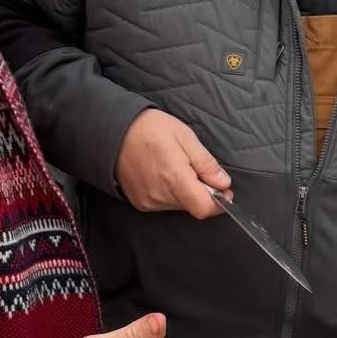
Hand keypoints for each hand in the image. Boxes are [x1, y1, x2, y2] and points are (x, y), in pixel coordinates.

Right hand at [115, 110, 229, 217]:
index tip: (223, 190)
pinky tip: (162, 173)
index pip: (203, 208)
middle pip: (193, 206)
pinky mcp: (140, 203)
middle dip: (201, 191)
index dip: (218, 202)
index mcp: (174, 178)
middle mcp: (160, 196)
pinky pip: (164, 204)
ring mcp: (148, 202)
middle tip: (195, 167)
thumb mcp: (185, 137)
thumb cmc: (149, 129)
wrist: (113, 132)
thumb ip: (206, 163)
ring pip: (179, 205)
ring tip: (175, 166)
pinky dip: (170, 192)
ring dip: (185, 191)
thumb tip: (223, 183)